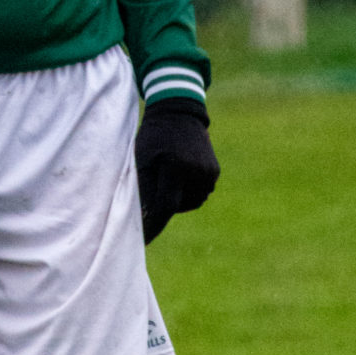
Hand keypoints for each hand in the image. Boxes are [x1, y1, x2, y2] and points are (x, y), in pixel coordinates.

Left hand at [135, 97, 218, 243]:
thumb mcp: (142, 159)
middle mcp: (196, 170)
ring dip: (178, 198)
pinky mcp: (214, 172)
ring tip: (168, 176)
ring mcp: (208, 172)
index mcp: (175, 166)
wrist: (178, 113)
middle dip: (164, 205)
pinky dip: (189, 190)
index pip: (166, 205)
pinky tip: (180, 173)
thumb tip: (141, 219)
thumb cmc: (152, 137)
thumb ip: (143, 189)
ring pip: (191, 202)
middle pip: (178, 206)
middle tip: (155, 186)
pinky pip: (200, 193)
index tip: (143, 241)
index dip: (154, 225)